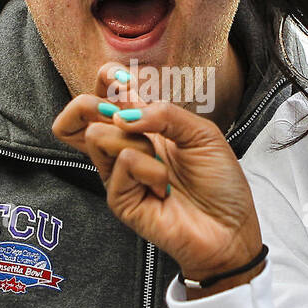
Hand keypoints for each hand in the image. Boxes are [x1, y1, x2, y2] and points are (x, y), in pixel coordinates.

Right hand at [52, 64, 263, 292]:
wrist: (230, 227)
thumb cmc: (220, 182)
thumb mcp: (202, 133)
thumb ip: (163, 113)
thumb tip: (122, 114)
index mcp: (144, 127)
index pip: (106, 96)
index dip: (106, 80)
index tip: (121, 80)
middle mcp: (125, 148)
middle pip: (76, 116)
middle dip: (89, 104)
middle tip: (119, 114)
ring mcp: (118, 175)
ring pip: (96, 135)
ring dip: (136, 140)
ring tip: (161, 163)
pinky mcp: (119, 199)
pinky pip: (123, 163)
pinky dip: (150, 169)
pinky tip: (165, 188)